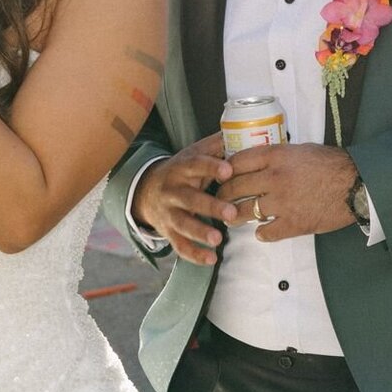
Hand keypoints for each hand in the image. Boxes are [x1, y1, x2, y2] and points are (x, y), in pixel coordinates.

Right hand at [132, 134, 239, 267]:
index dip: (210, 167)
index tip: (228, 170)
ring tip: (218, 241)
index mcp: (181, 169)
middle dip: (210, 207)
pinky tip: (210, 259)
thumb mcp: (194, 154)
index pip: (195, 165)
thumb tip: (243, 131)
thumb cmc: (182, 171)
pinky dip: (194, 254)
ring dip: (200, 233)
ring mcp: (168, 212)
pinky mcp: (168, 231)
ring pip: (182, 224)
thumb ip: (216, 146)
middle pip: (189, 199)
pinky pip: (179, 245)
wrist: (147, 190)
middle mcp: (172, 191)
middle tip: (232, 214)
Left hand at [223, 142, 359, 242]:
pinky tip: (261, 231)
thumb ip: (277, 156)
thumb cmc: (333, 164)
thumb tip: (258, 162)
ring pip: (244, 211)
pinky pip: (265, 232)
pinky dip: (261, 233)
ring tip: (233, 218)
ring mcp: (282, 203)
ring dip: (235, 216)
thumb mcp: (301, 150)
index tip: (221, 175)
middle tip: (220, 199)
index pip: (237, 161)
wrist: (357, 184)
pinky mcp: (292, 224)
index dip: (224, 170)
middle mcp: (274, 178)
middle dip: (223, 195)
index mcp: (277, 156)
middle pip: (235, 187)